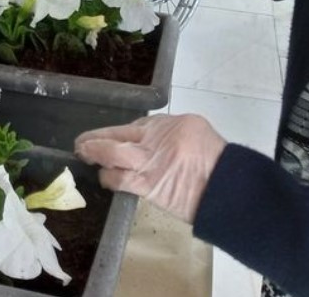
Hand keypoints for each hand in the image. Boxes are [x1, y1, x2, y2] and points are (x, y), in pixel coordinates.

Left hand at [75, 115, 225, 224]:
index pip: (133, 125)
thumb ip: (169, 133)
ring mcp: (150, 162)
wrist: (227, 186)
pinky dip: (110, 178)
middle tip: (81, 144)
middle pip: (116, 136)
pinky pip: (122, 180)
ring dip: (96, 156)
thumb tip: (154, 140)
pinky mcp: (149, 185)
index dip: (113, 132)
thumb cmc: (214, 158)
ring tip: (86, 157)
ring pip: (112, 155)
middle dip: (94, 140)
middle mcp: (154, 139)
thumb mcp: (192, 130)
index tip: (104, 136)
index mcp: (167, 123)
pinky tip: (104, 178)